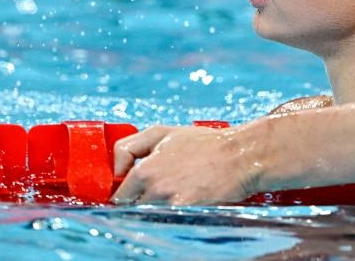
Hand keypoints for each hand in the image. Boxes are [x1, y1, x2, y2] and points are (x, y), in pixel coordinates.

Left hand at [110, 124, 257, 205]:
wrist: (239, 156)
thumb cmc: (203, 143)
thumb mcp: (161, 132)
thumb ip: (130, 147)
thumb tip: (116, 170)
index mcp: (145, 169)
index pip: (119, 195)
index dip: (123, 196)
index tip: (128, 195)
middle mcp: (154, 188)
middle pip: (133, 209)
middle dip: (139, 204)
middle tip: (152, 196)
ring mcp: (171, 202)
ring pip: (150, 216)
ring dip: (154, 211)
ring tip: (170, 198)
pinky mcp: (189, 212)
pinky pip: (169, 221)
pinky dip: (171, 217)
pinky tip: (183, 205)